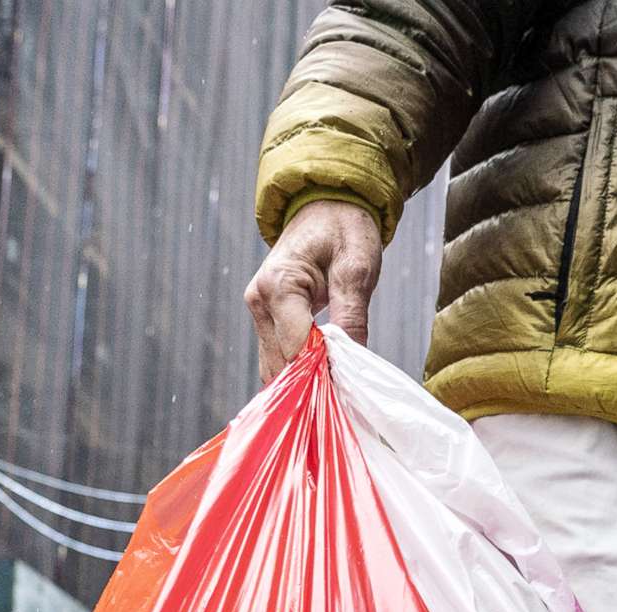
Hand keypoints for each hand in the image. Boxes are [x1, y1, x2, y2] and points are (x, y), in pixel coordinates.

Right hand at [243, 199, 383, 382]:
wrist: (326, 206)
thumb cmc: (344, 228)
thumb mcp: (357, 267)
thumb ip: (352, 314)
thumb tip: (351, 362)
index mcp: (279, 285)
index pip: (296, 348)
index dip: (322, 373)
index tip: (349, 391)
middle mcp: (259, 301)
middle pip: (282, 363)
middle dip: (313, 383)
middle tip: (348, 399)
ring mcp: (258, 311)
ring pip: (276, 366)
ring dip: (304, 383)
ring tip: (337, 393)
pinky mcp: (265, 319)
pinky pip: (279, 357)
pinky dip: (299, 373)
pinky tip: (324, 380)